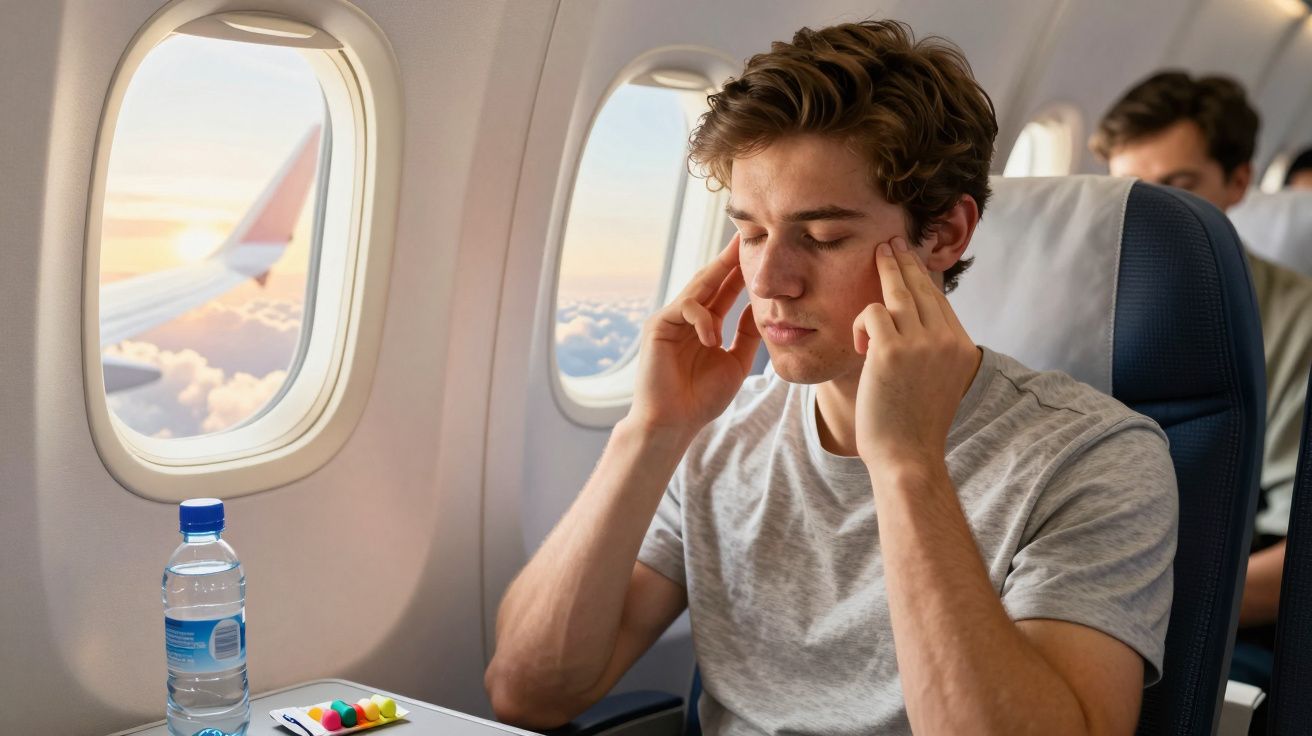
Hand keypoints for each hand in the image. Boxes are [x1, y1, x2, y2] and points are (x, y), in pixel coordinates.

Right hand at [627, 234, 761, 439]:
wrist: (674, 423)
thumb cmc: (701, 399)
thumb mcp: (736, 362)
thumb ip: (747, 335)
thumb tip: (763, 307)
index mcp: (705, 324)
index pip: (724, 289)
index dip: (740, 270)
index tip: (760, 250)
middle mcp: (687, 317)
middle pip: (710, 279)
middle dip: (729, 258)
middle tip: (747, 235)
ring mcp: (670, 320)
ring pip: (698, 287)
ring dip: (720, 278)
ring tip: (741, 269)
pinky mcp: (658, 326)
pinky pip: (686, 307)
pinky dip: (703, 321)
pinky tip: (711, 341)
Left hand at [852, 237, 979, 472]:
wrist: (907, 457)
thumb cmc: (913, 427)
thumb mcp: (935, 384)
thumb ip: (930, 353)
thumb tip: (913, 325)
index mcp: (962, 349)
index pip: (939, 301)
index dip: (922, 277)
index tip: (910, 258)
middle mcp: (947, 340)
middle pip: (923, 287)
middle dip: (905, 260)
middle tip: (893, 240)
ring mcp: (922, 342)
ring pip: (898, 291)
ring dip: (884, 273)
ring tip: (876, 255)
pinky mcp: (892, 348)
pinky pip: (872, 312)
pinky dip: (861, 324)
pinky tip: (860, 347)